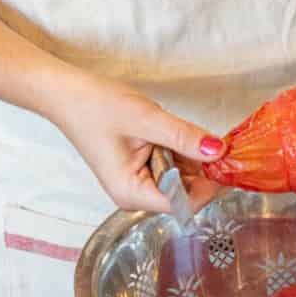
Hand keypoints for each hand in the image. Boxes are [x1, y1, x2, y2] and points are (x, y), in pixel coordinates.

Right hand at [49, 68, 226, 213]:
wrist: (67, 93)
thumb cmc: (96, 107)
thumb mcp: (146, 119)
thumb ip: (184, 137)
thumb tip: (218, 151)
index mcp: (132, 193)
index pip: (183, 203)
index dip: (209, 185)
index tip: (227, 162)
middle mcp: (137, 193)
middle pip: (185, 191)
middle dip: (203, 168)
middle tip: (219, 141)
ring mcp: (139, 180)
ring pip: (181, 175)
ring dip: (193, 157)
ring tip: (191, 131)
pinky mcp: (141, 166)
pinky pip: (172, 164)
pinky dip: (182, 150)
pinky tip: (181, 133)